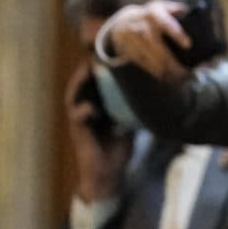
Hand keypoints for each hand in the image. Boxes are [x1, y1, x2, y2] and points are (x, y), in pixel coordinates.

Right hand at [64, 61, 129, 201]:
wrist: (108, 175)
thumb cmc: (118, 149)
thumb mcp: (130, 123)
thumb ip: (134, 108)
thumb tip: (153, 92)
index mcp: (95, 105)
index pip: (94, 81)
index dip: (100, 67)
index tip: (110, 53)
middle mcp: (84, 109)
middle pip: (82, 83)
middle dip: (88, 68)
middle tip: (97, 55)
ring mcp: (79, 119)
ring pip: (74, 95)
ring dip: (80, 82)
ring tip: (89, 71)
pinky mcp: (77, 132)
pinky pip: (77, 116)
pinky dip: (84, 110)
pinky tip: (92, 108)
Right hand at [99, 0, 193, 83]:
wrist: (122, 22)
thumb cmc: (150, 16)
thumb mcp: (161, 7)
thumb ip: (177, 10)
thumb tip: (196, 13)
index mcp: (154, 13)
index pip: (166, 23)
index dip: (177, 34)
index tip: (188, 45)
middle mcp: (142, 25)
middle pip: (158, 46)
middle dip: (172, 61)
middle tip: (185, 72)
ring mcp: (133, 39)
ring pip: (150, 57)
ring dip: (164, 69)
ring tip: (178, 77)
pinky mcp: (128, 50)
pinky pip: (143, 62)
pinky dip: (154, 71)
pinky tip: (164, 76)